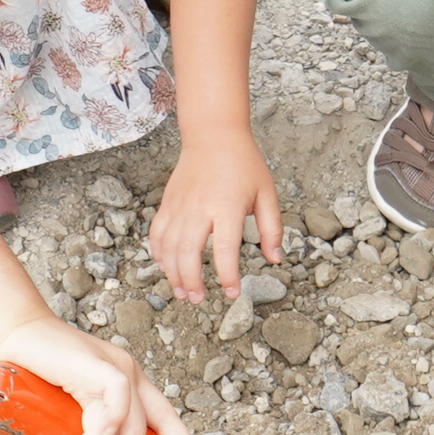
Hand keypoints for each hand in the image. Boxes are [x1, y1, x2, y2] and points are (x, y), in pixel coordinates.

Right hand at [0, 316, 193, 434]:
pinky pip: (116, 400)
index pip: (166, 418)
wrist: (14, 331)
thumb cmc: (36, 371)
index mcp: (129, 386)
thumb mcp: (66, 410)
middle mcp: (129, 377)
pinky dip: (103, 430)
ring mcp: (116, 368)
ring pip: (127, 428)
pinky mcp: (97, 364)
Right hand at [152, 130, 283, 303]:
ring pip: (169, 247)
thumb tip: (276, 259)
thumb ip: (272, 229)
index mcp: (227, 207)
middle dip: (191, 281)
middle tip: (198, 300)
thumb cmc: (244, 164)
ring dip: (173, 274)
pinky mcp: (167, 203)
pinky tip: (166, 268)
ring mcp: (179, 206)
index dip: (228, 275)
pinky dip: (159, 254)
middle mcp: (200, 208)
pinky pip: (157, 234)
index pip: (225, 249)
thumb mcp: (267, 194)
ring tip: (182, 292)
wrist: (213, 134)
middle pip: (188, 253)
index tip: (232, 293)